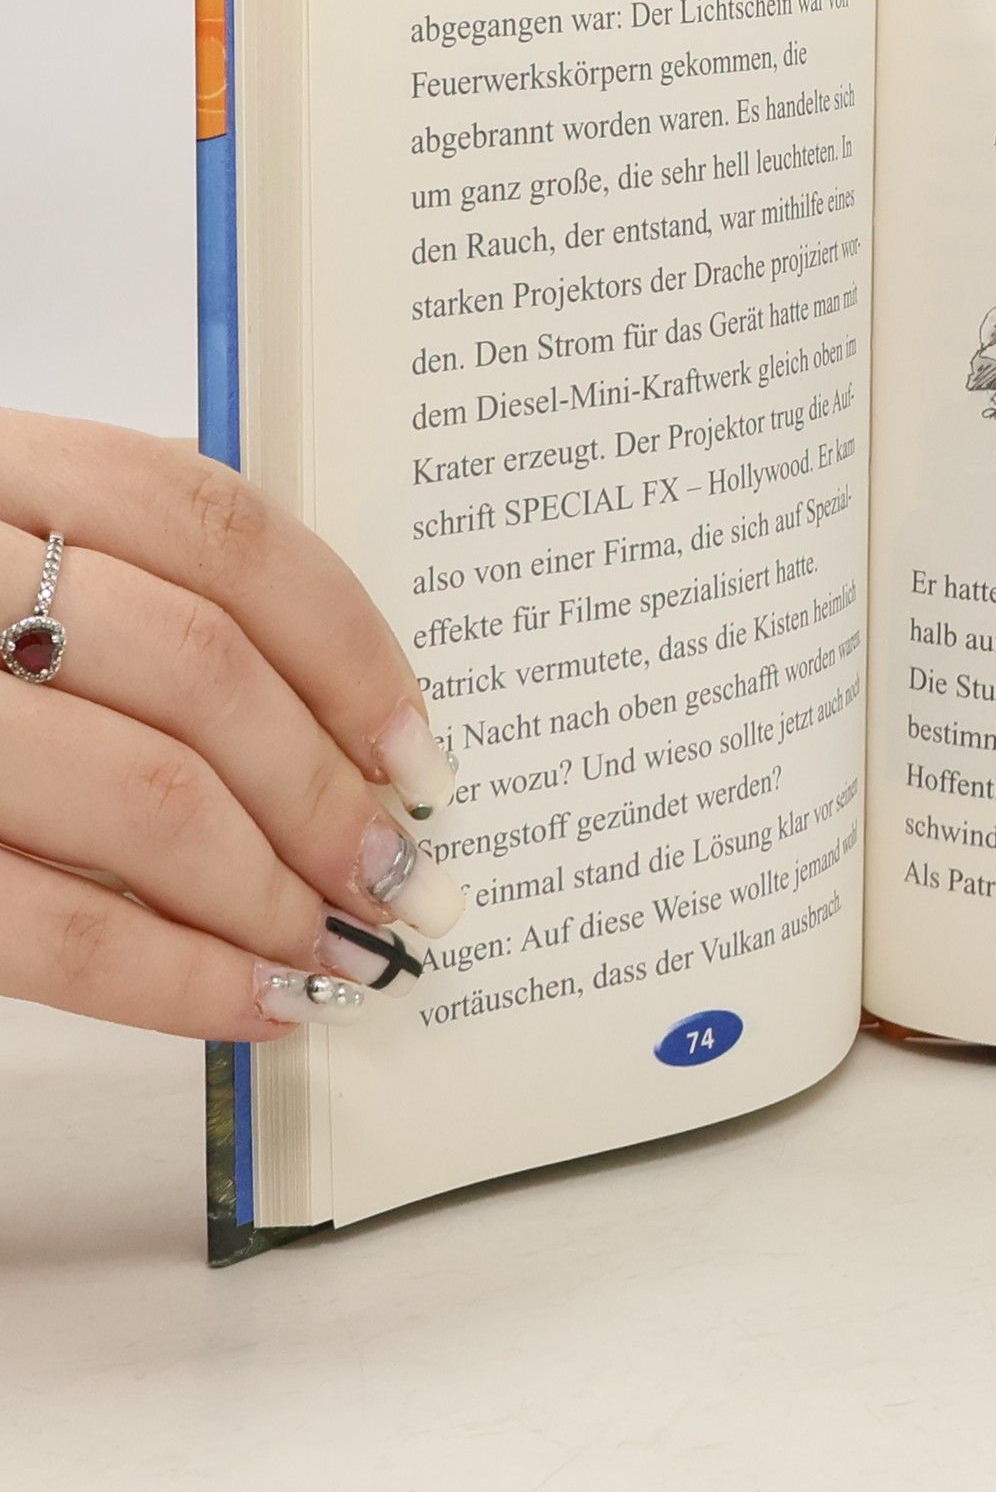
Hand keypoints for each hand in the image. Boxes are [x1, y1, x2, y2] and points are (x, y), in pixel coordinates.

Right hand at [0, 412, 465, 1040]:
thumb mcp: (0, 562)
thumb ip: (130, 598)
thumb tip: (345, 725)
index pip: (216, 527)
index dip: (347, 644)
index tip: (417, 746)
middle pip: (200, 668)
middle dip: (325, 792)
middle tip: (398, 878)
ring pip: (140, 792)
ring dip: (270, 892)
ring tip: (340, 950)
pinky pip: (47, 923)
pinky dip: (174, 979)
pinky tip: (253, 1006)